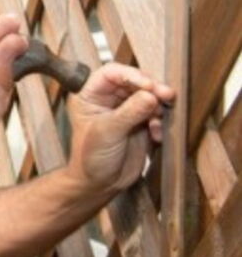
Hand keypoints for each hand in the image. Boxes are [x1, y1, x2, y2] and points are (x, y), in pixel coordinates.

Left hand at [66, 63, 174, 191]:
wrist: (99, 184)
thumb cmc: (90, 158)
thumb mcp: (107, 132)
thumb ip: (129, 112)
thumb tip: (151, 95)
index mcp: (90, 95)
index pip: (111, 73)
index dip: (131, 74)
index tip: (147, 85)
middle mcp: (108, 99)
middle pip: (134, 81)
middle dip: (151, 88)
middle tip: (166, 95)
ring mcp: (125, 110)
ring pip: (148, 95)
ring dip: (158, 104)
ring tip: (160, 117)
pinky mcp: (140, 123)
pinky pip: (156, 113)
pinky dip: (160, 121)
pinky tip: (157, 134)